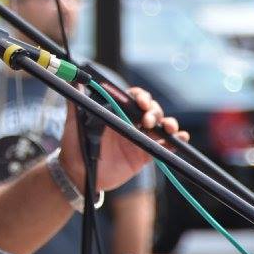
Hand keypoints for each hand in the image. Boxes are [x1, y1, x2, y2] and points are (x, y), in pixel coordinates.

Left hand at [59, 87, 187, 191]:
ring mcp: (138, 138)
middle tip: (147, 120)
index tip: (140, 102)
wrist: (78, 173)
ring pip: (160, 126)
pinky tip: (180, 139)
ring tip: (169, 128)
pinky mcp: (144, 155)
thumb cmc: (74, 145)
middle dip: (154, 111)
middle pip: (150, 110)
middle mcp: (129, 122)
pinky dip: (175, 142)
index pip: (133, 98)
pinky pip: (163, 147)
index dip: (140, 97)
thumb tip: (73, 80)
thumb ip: (75, 103)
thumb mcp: (73, 123)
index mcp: (116, 112)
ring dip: (169, 124)